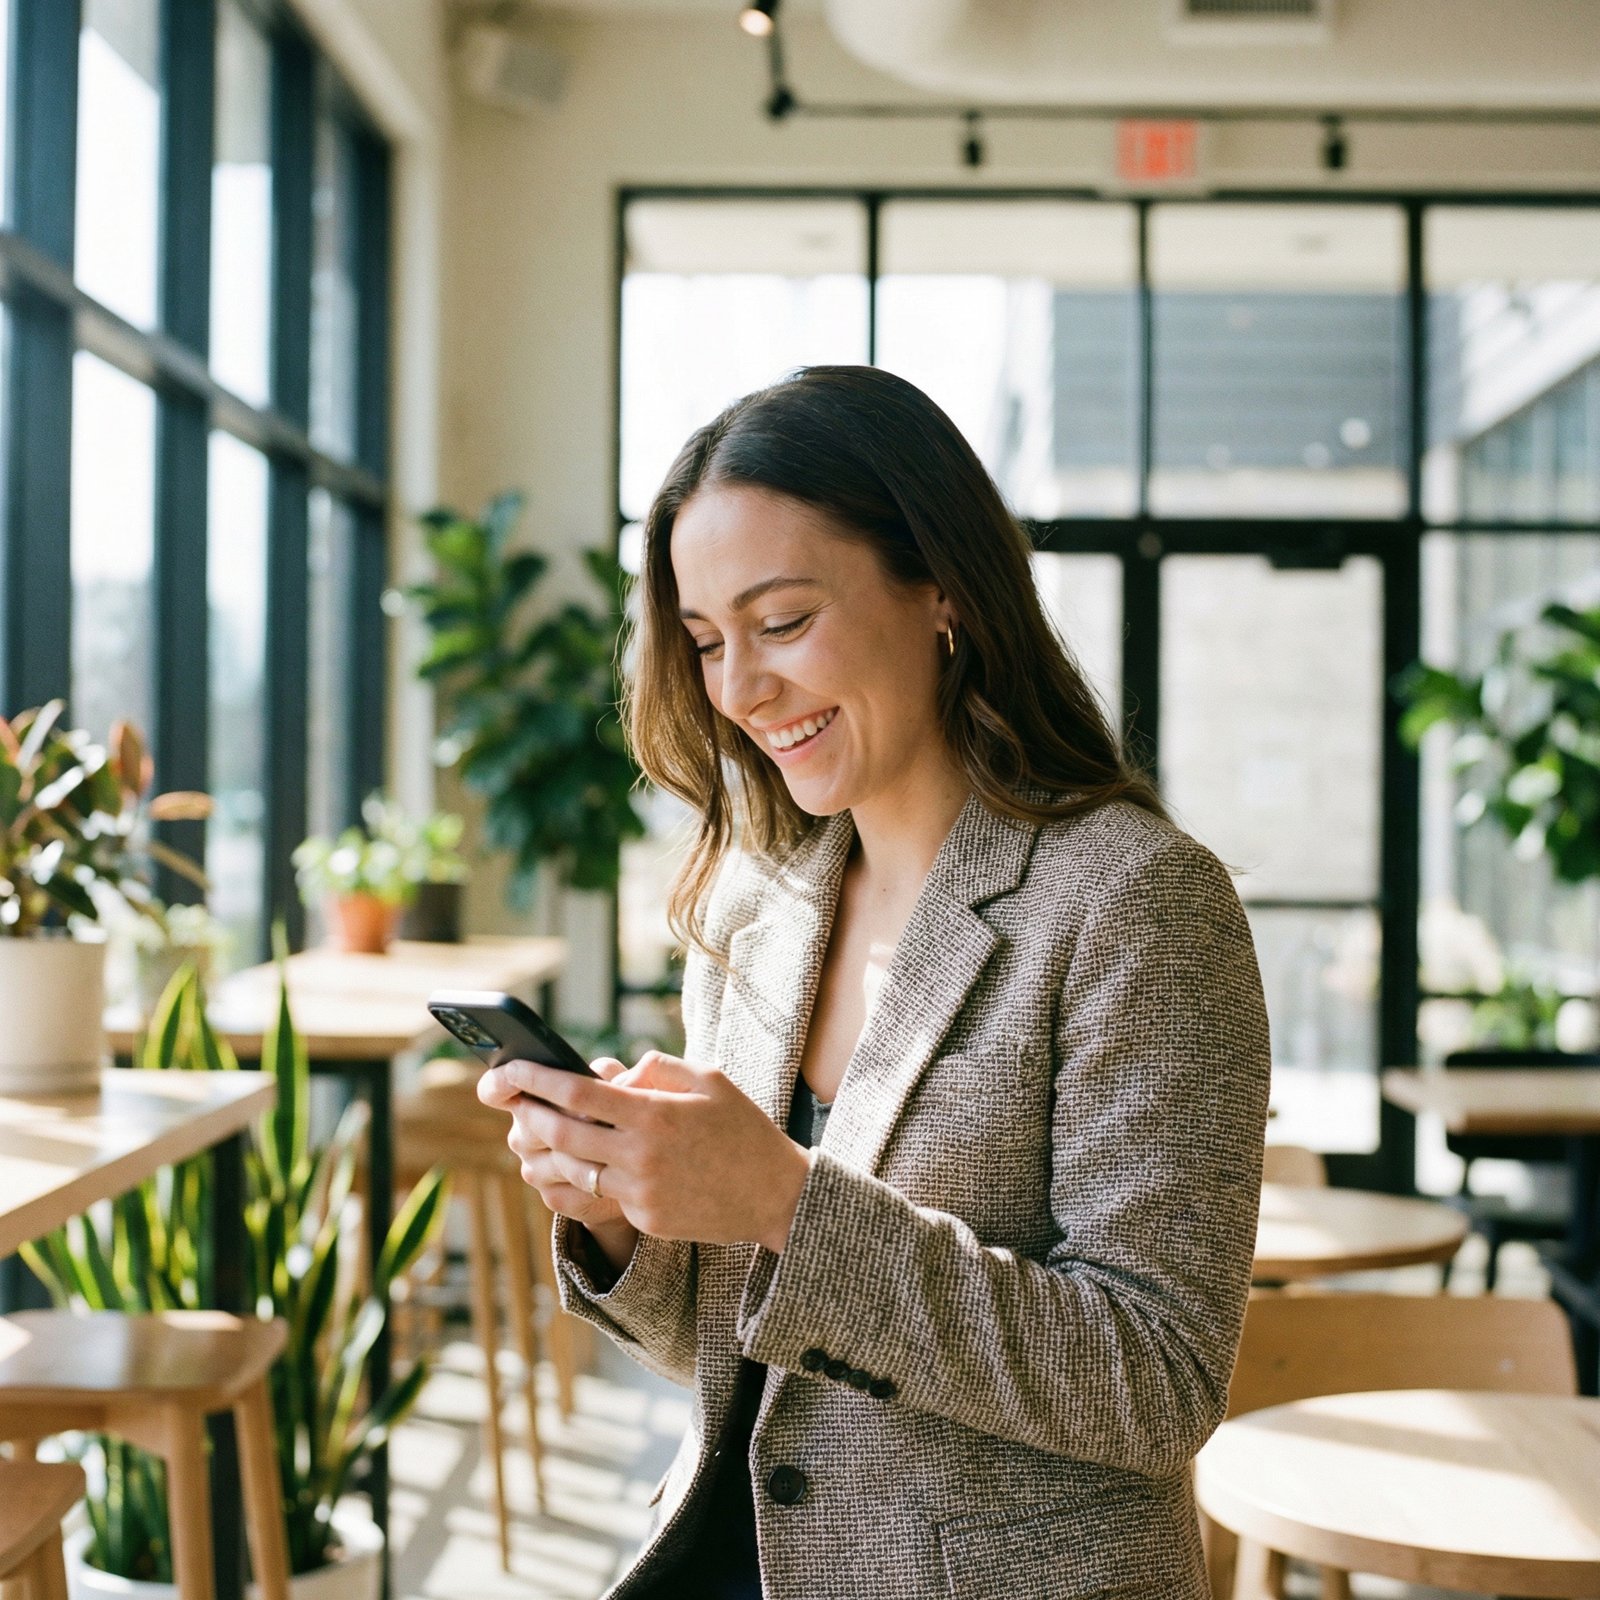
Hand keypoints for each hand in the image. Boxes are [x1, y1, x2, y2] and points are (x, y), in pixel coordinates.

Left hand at [481, 1051, 812, 1253]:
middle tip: (509, 1100)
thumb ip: (655, 1068)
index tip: (510, 1068)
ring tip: (533, 1131)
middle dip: (527, 1114)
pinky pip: (600, 1194)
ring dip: (545, 1150)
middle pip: (562, 1133)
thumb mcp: (709, 1079)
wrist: (775, 1194)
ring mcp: (641, 1192)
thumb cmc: (742, 1128)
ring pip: (572, 1170)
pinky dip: (583, 1175)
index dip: (537, 1079)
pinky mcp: (646, 1219)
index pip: (578, 1093)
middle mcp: (642, 1155)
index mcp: (656, 1113)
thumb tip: (608, 1075)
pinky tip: (574, 1162)